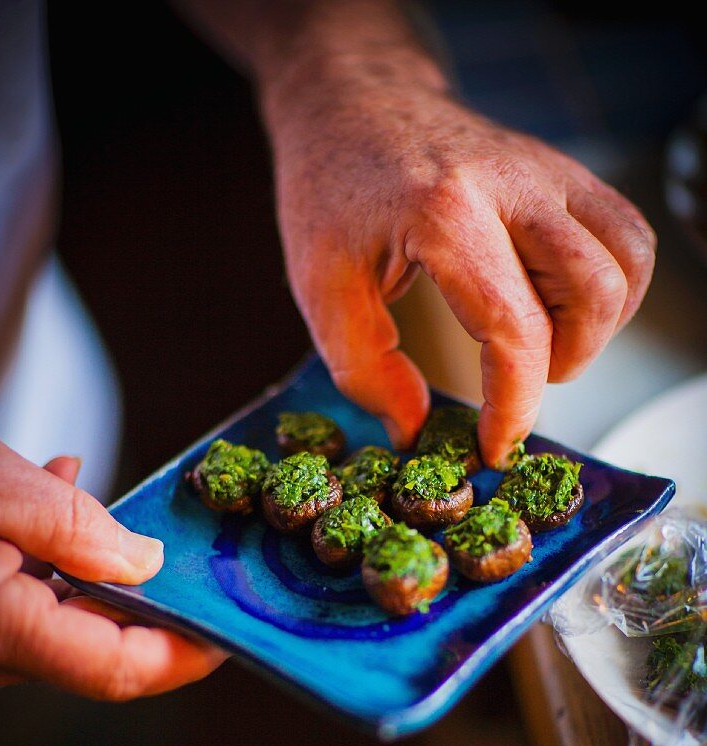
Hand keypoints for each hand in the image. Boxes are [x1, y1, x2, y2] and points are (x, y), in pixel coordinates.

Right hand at [0, 428, 224, 697]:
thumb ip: (72, 526)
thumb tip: (146, 562)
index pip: (116, 667)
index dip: (184, 653)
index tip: (229, 628)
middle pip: (96, 648)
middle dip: (150, 603)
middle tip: (195, 559)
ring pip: (61, 621)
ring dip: (99, 569)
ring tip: (109, 502)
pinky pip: (23, 604)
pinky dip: (50, 560)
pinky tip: (51, 493)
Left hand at [265, 55, 655, 465]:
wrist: (352, 99)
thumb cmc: (331, 189)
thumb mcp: (320, 286)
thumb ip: (365, 369)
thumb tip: (415, 430)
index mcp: (445, 213)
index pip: (515, 328)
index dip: (514, 404)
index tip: (494, 445)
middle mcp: (512, 184)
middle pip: (595, 291)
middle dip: (566, 363)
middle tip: (517, 382)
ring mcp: (547, 170)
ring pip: (627, 258)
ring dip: (598, 325)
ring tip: (542, 344)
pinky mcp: (563, 170)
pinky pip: (623, 233)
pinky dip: (609, 285)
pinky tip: (557, 307)